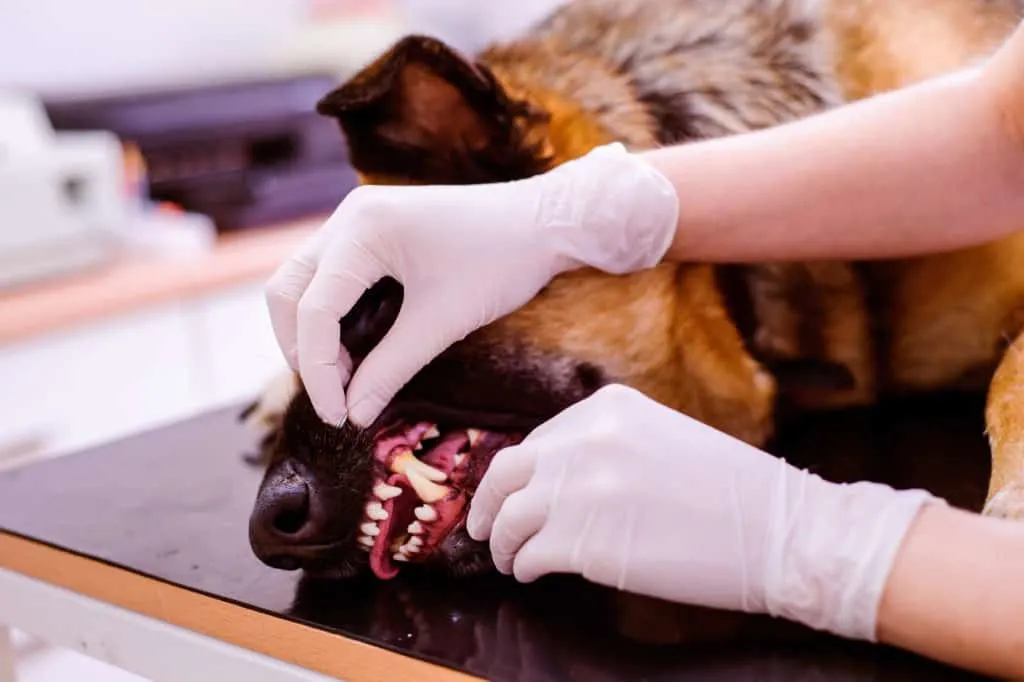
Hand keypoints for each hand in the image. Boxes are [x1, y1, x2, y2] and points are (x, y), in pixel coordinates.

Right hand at [264, 143, 678, 426]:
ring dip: (314, 333)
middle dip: (302, 348)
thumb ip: (390, 369)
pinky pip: (330, 276)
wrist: (544, 222)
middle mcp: (349, 217)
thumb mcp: (443, 322)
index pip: (313, 310)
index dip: (318, 371)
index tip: (338, 416)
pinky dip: (332, 314)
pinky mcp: (372, 230)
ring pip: (303, 283)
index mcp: (362, 230)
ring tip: (348, 376)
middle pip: (288, 291)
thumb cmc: (502, 263)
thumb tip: (354, 414)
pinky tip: (359, 347)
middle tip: (335, 396)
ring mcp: (358, 219)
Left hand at [466, 384, 943, 640]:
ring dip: (503, 543)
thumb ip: (605, 445)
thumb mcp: (661, 437)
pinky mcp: (584, 542)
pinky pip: (529, 555)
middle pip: (505, 472)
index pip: (536, 440)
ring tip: (510, 560)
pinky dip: (524, 567)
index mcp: (607, 409)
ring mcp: (581, 490)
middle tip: (482, 528)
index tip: (507, 493)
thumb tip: (556, 476)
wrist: (781, 532)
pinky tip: (533, 574)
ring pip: (509, 517)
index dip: (515, 474)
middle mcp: (585, 441)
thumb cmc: (732, 491)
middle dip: (486, 503)